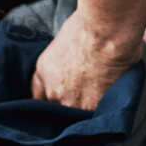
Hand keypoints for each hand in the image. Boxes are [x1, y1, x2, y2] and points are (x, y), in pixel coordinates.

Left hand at [30, 0, 145, 109]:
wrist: (105, 33)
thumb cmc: (90, 24)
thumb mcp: (67, 39)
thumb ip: (67, 56)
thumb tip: (78, 60)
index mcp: (44, 70)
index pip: (38, 94)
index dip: (49, 97)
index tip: (58, 98)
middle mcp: (52, 90)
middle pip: (55, 108)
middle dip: (67, 105)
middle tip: (82, 100)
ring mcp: (69, 102)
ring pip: (74, 116)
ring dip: (84, 113)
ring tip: (97, 108)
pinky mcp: (90, 109)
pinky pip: (92, 120)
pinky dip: (100, 117)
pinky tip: (107, 113)